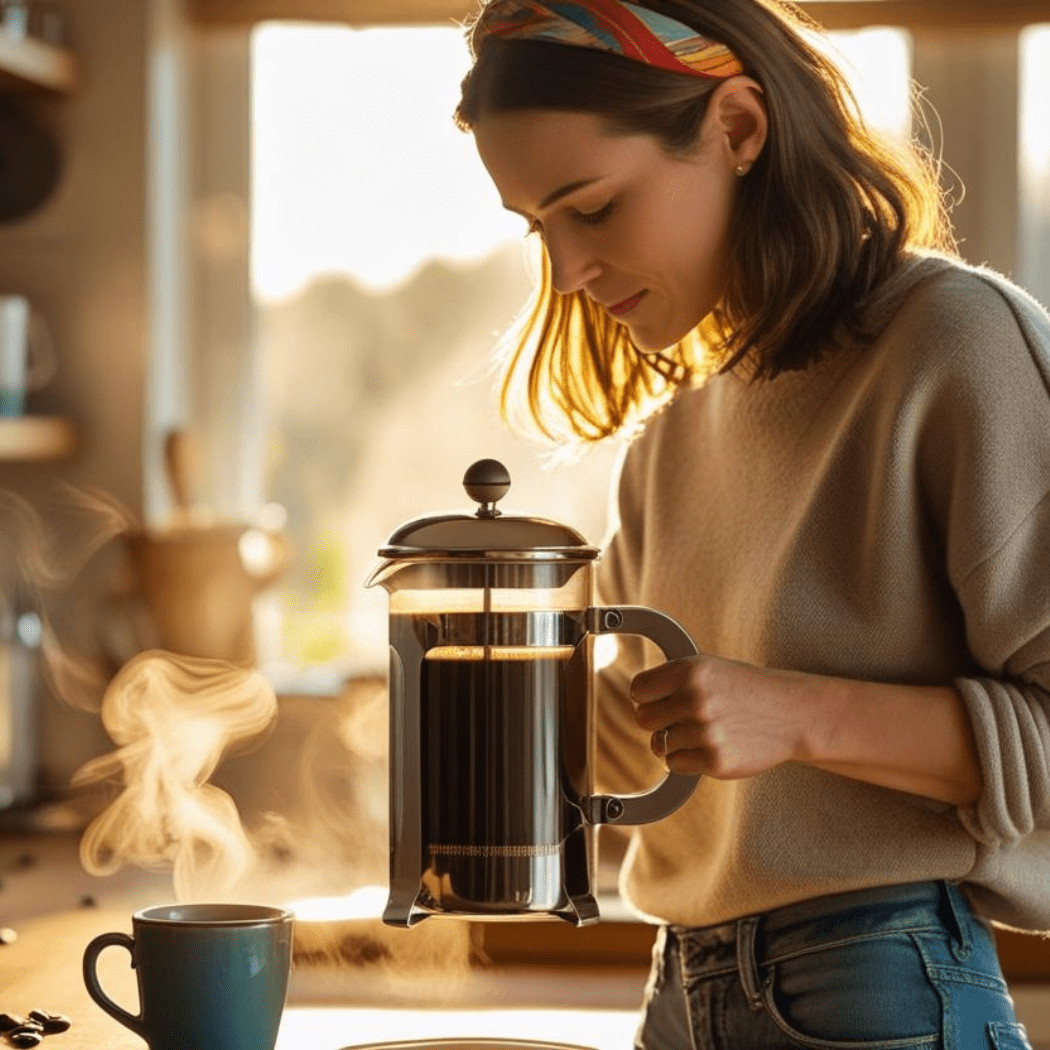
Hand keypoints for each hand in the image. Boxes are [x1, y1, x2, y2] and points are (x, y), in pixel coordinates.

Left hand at [630, 655, 817, 779]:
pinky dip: (687, 759)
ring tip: (704, 730)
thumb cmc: (745, 689)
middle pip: (643, 719)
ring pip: (659, 744)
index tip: (657, 700)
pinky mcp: (715, 761)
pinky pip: (675, 764)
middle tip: (679, 718)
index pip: (638, 689)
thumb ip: (672, 679)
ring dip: (675, 741)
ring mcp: (705, 732)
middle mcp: (696, 699)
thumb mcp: (709, 667)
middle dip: (657, 721)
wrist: (791, 713)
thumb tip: (635, 698)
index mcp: (691, 671)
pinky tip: (711, 745)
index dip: (645, 697)